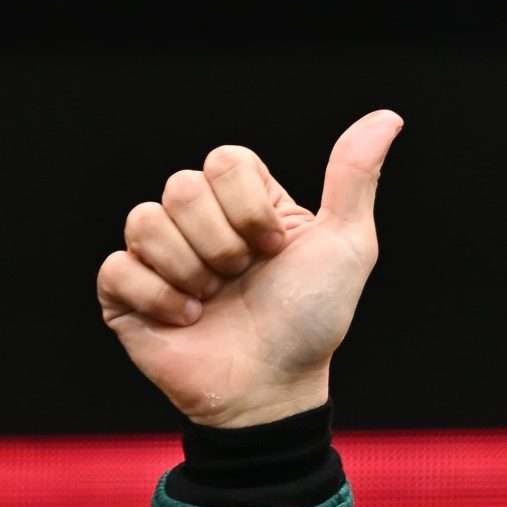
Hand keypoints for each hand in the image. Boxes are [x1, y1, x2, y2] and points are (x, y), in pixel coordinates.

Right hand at [96, 110, 402, 427]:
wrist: (276, 387)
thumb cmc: (313, 320)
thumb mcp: (347, 245)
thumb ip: (354, 177)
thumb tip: (387, 118)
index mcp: (244, 203)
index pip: (223, 159)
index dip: (247, 206)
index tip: (275, 248)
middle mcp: (197, 221)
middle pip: (181, 187)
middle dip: (223, 244)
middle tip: (243, 279)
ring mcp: (157, 254)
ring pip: (145, 221)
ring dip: (193, 272)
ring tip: (215, 301)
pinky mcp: (124, 291)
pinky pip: (119, 267)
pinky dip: (161, 299)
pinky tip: (186, 320)